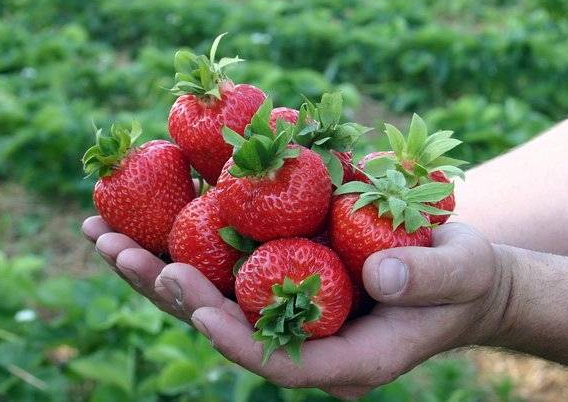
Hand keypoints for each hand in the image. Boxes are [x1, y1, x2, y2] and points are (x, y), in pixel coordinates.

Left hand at [82, 217, 510, 398]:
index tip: (186, 298)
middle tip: (115, 252)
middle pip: (223, 324)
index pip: (273, 357)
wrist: (456, 277)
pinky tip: (152, 210)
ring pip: (213, 294)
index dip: (228, 332)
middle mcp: (304, 337)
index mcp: (343, 357)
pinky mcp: (284, 276)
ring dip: (157, 264)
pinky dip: (188, 240)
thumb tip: (381, 272)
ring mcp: (289, 308)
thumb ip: (427, 277)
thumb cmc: (463, 282)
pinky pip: (229, 264)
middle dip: (167, 291)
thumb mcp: (461, 275)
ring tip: (104, 234)